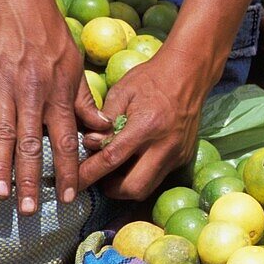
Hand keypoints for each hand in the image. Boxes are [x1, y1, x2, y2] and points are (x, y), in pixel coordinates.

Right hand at [0, 0, 108, 214]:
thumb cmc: (49, 32)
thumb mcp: (74, 65)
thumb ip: (83, 101)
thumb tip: (100, 130)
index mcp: (57, 94)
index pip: (66, 140)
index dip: (69, 170)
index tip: (71, 196)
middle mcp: (31, 95)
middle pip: (33, 145)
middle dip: (33, 180)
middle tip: (31, 210)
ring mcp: (2, 87)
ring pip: (1, 134)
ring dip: (0, 166)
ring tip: (0, 194)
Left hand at [78, 51, 212, 199]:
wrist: (188, 74)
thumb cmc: (151, 79)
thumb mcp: (121, 92)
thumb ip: (103, 121)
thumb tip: (91, 146)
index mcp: (146, 126)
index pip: (112, 159)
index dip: (89, 173)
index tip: (74, 180)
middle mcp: (165, 146)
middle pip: (133, 187)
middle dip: (111, 188)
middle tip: (98, 177)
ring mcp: (177, 155)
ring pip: (147, 188)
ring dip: (126, 186)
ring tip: (114, 170)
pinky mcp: (184, 158)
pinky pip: (158, 177)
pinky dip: (141, 175)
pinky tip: (133, 161)